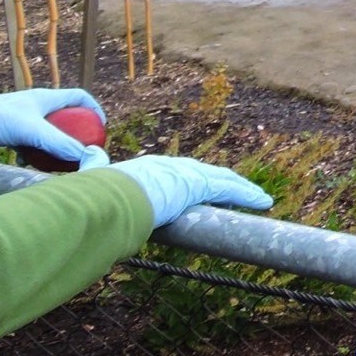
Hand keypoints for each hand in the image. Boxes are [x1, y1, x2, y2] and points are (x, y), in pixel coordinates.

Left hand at [0, 88, 109, 168]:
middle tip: (81, 151)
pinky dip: (33, 152)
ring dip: (54, 146)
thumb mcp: (31, 132)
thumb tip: (88, 157)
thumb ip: (59, 144)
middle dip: (75, 135)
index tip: (100, 130)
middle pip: (66, 118)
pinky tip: (28, 163)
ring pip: (48, 132)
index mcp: (46, 98)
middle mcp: (36, 106)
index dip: (95, 111)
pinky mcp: (9, 130)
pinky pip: (30, 142)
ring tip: (57, 161)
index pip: (80, 98)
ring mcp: (22, 118)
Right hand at [109, 156, 274, 227]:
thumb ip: (94, 167)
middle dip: (222, 183)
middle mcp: (172, 166)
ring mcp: (187, 173)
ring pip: (223, 181)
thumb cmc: (96, 194)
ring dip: (242, 190)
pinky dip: (248, 195)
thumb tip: (90, 152)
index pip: (178, 173)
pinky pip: (231, 190)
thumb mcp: (94, 179)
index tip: (200, 188)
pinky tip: (264, 203)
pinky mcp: (201, 184)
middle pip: (205, 174)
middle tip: (236, 194)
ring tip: (258, 199)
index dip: (192, 180)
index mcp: (149, 168)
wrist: (107, 195)